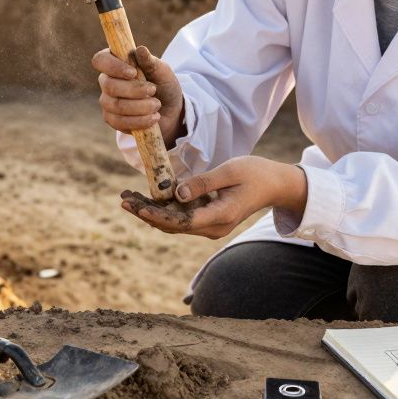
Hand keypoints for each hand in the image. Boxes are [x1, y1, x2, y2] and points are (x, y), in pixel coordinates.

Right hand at [92, 45, 184, 146]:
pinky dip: (139, 121)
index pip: (100, 60)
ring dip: (140, 106)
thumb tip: (140, 49)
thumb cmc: (164, 86)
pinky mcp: (113, 120)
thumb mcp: (163, 72)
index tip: (133, 72)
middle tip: (153, 90)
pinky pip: (119, 122)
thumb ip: (151, 62)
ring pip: (115, 105)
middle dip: (134, 90)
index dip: (113, 66)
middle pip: (109, 86)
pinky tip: (153, 118)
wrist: (170, 110)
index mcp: (116, 63)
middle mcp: (107, 81)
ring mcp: (108, 101)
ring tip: (157, 105)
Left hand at [119, 155, 306, 238]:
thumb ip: (204, 183)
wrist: (275, 185)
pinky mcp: (207, 219)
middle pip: (172, 225)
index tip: (139, 206)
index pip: (182, 222)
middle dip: (146, 212)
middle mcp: (213, 227)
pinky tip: (144, 196)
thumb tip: (176, 194)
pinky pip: (179, 217)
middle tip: (123, 198)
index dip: (158, 215)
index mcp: (221, 217)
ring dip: (150, 211)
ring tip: (126, 197)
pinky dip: (162, 207)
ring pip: (173, 223)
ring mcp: (210, 226)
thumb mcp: (230, 171)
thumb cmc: (255, 174)